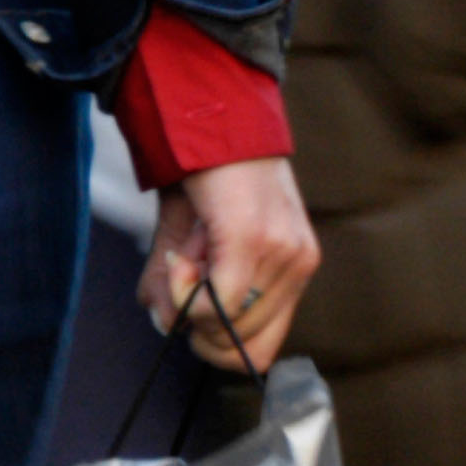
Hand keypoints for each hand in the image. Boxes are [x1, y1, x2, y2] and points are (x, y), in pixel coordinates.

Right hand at [145, 155, 318, 367]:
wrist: (206, 115)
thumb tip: (167, 325)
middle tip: (184, 276)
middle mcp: (298, 264)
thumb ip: (182, 289)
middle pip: (246, 348)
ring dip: (191, 302)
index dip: (218, 345)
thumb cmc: (206, 177)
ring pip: (229, 328)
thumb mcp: (194, 241)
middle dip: (200, 327)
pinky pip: (217, 302)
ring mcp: (281, 252)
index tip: (194, 305)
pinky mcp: (253, 237)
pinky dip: (185, 290)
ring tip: (186, 254)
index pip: (264, 351)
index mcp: (293, 269)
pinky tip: (180, 254)